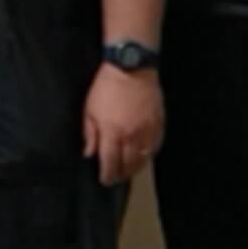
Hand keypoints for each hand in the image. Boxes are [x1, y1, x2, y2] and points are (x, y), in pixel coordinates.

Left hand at [83, 63, 163, 185]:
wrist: (132, 68)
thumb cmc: (106, 87)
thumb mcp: (89, 110)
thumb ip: (90, 134)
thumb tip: (89, 153)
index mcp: (112, 133)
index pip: (110, 163)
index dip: (108, 175)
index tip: (105, 180)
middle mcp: (132, 135)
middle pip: (129, 164)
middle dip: (121, 174)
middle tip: (116, 179)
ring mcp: (147, 130)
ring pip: (144, 158)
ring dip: (136, 168)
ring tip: (129, 171)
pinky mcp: (158, 123)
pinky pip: (156, 145)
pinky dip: (149, 154)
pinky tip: (144, 156)